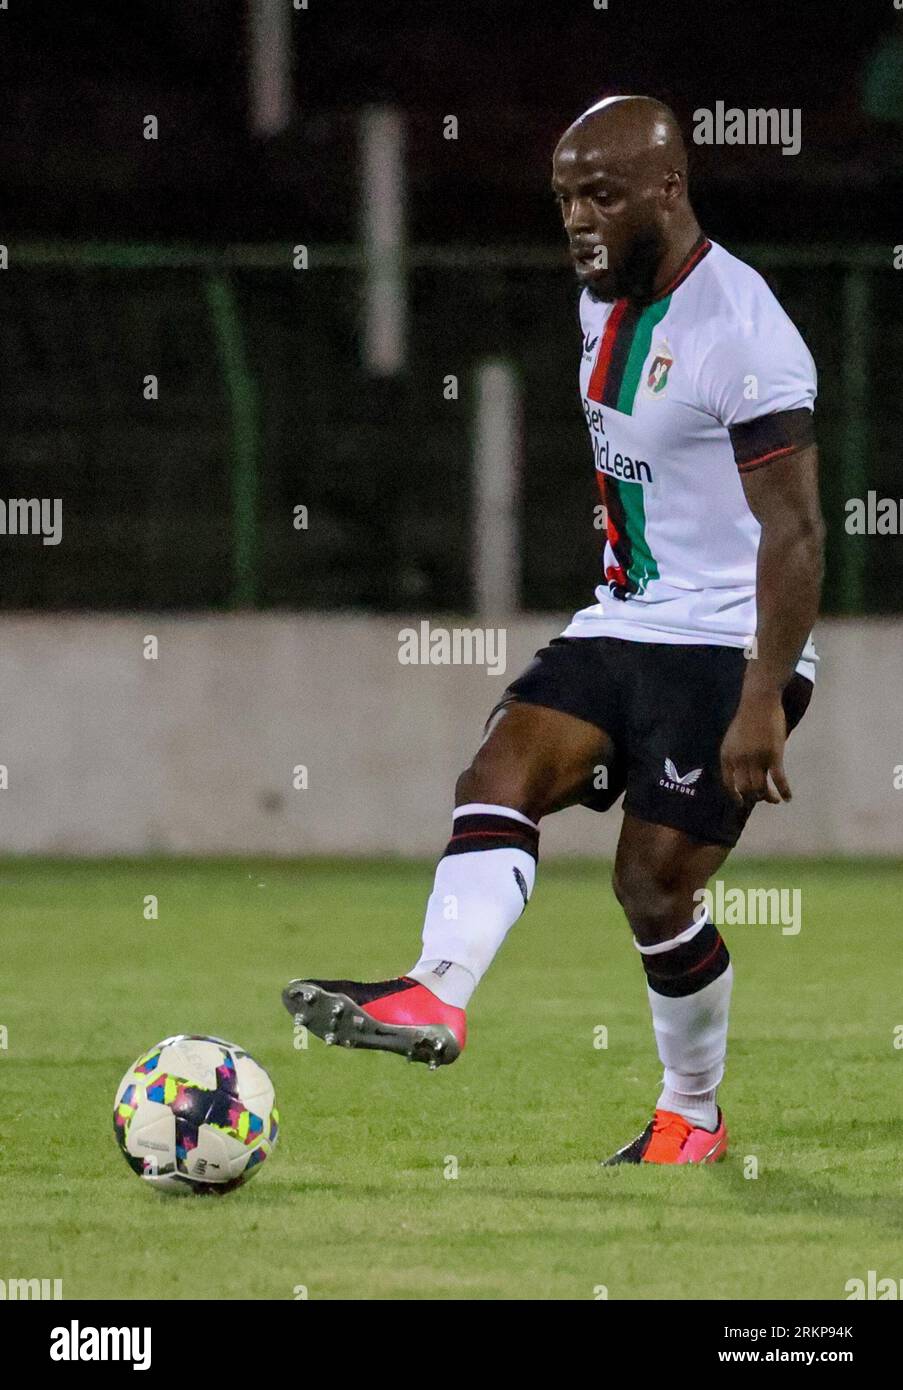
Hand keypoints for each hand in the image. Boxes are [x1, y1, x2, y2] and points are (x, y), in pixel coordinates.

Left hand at [720, 692, 789, 807]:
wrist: (759, 702)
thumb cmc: (748, 718)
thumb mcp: (733, 739)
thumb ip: (736, 755)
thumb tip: (743, 772)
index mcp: (727, 756)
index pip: (728, 783)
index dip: (734, 796)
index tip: (741, 803)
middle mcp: (740, 761)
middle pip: (746, 788)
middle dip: (754, 797)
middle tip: (762, 798)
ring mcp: (757, 759)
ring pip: (761, 788)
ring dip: (768, 797)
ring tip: (774, 800)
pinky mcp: (773, 756)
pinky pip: (779, 780)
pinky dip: (784, 791)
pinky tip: (788, 798)